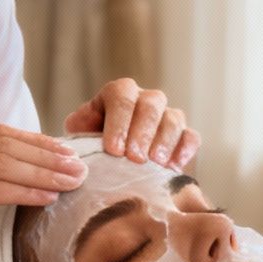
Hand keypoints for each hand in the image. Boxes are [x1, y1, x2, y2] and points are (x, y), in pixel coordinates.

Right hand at [0, 124, 83, 261]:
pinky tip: (48, 197)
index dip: (33, 140)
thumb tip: (10, 170)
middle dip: (47, 154)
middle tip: (80, 165)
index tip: (62, 152)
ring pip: (4, 163)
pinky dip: (27, 191)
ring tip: (73, 181)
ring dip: (45, 172)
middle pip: (3, 143)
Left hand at [62, 78, 199, 167]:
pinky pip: (191, 137)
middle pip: (150, 105)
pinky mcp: (182, 136)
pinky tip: (174, 167)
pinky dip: (185, 150)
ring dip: (164, 141)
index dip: (118, 121)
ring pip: (173, 118)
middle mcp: (145, 99)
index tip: (113, 149)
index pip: (121, 96)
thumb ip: (77, 134)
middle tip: (135, 158)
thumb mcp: (78, 137)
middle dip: (142, 132)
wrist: (110, 164)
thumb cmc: (92, 149)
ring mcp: (166, 116)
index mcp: (117, 93)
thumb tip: (71, 146)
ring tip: (155, 164)